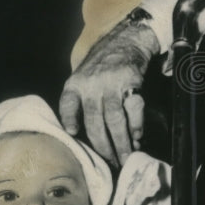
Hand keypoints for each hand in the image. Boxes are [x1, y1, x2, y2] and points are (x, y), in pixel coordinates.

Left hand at [59, 17, 159, 165]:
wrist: (124, 41)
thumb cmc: (101, 67)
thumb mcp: (81, 79)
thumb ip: (77, 102)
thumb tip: (75, 134)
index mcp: (75, 84)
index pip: (67, 104)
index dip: (69, 120)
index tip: (73, 134)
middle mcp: (91, 84)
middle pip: (95, 122)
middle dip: (104, 147)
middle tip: (111, 163)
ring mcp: (111, 83)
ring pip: (115, 120)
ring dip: (121, 142)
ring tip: (126, 157)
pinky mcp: (131, 81)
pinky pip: (133, 109)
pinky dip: (136, 125)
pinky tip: (137, 137)